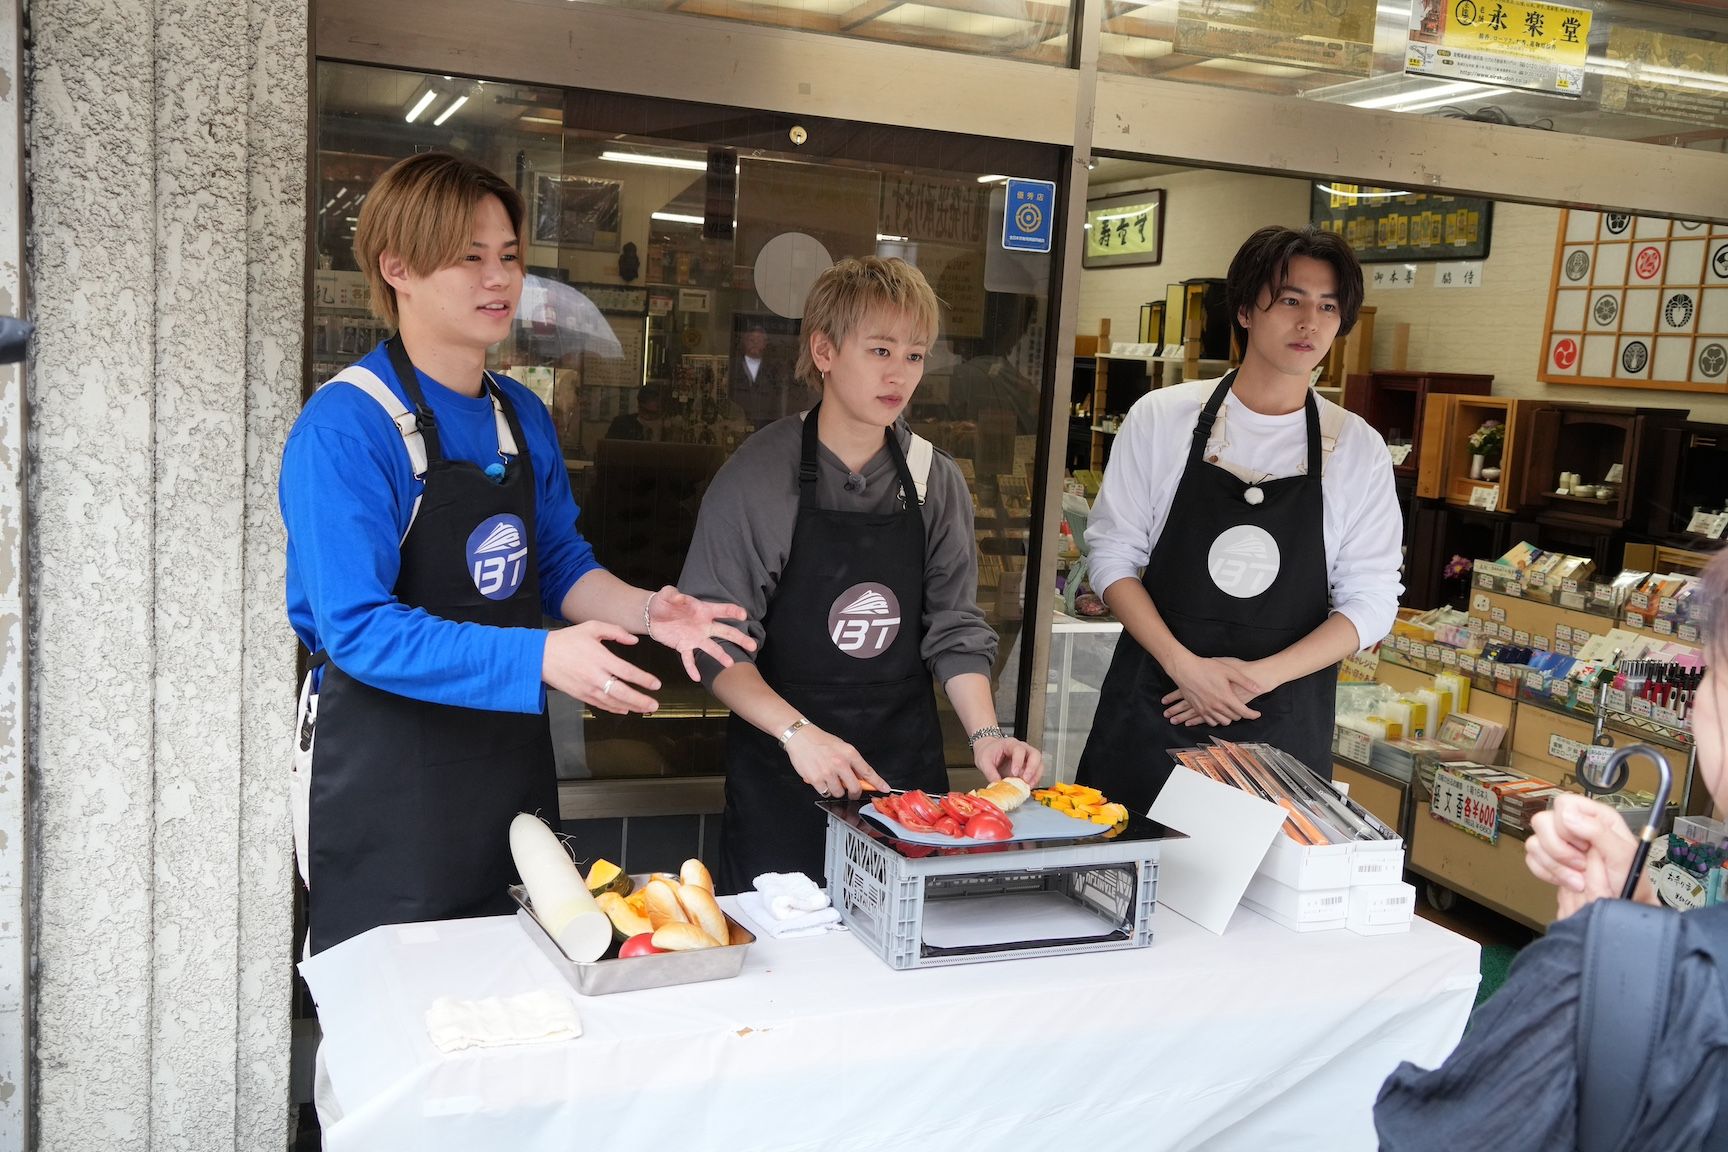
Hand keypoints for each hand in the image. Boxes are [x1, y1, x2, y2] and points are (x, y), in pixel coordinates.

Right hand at [542, 621, 661, 714]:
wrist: (540, 655)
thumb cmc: (567, 640)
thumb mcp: (592, 627)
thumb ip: (615, 631)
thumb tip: (634, 641)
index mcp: (600, 658)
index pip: (627, 671)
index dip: (643, 679)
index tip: (656, 684)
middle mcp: (595, 676)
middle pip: (622, 692)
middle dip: (640, 700)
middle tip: (654, 706)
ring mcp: (587, 688)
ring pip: (613, 701)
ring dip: (630, 707)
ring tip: (644, 710)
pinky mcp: (580, 695)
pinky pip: (600, 704)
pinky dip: (614, 708)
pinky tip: (624, 710)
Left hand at [646, 586, 757, 680]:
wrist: (651, 616)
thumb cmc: (663, 602)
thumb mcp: (666, 594)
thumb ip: (672, 594)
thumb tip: (680, 598)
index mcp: (703, 610)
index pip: (722, 610)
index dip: (733, 611)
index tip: (743, 615)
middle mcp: (703, 625)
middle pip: (725, 631)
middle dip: (739, 638)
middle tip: (752, 646)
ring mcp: (695, 637)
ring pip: (712, 647)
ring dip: (721, 655)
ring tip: (730, 664)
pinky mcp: (683, 646)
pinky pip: (689, 659)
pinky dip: (692, 668)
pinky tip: (696, 677)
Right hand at [783, 724, 888, 798]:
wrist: (800, 737)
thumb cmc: (821, 741)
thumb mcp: (842, 747)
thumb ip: (852, 762)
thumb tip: (861, 778)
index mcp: (849, 753)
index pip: (868, 771)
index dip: (878, 783)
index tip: (885, 789)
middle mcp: (840, 763)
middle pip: (855, 788)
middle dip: (854, 792)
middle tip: (851, 790)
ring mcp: (827, 772)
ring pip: (839, 792)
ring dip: (836, 790)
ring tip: (830, 779)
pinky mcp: (816, 779)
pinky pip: (825, 792)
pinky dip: (824, 789)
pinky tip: (821, 779)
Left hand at [973, 736, 1042, 784]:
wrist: (988, 749)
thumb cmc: (988, 751)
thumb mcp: (984, 761)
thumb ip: (990, 773)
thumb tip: (998, 785)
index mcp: (1010, 744)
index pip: (1019, 750)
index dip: (1018, 762)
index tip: (1014, 773)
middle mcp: (1022, 748)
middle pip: (1035, 754)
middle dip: (1032, 768)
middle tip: (1026, 779)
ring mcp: (1027, 756)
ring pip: (1039, 763)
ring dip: (1036, 775)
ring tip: (1028, 785)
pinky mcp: (1028, 766)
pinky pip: (1036, 771)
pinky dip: (1034, 779)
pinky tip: (1028, 786)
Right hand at [1160, 655, 1264, 726]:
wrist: (1185, 669)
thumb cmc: (1206, 667)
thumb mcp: (1228, 671)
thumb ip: (1245, 681)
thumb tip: (1258, 688)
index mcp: (1226, 697)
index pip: (1243, 712)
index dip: (1252, 714)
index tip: (1257, 714)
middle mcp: (1216, 706)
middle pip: (1234, 717)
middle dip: (1241, 714)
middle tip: (1242, 708)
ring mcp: (1206, 709)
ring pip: (1223, 722)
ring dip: (1229, 718)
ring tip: (1231, 711)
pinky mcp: (1198, 709)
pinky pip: (1210, 722)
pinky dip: (1217, 720)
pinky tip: (1218, 714)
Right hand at [1526, 793, 1648, 916]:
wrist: (1618, 907)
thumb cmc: (1629, 884)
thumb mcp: (1623, 856)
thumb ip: (1598, 831)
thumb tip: (1568, 816)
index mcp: (1595, 818)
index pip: (1564, 804)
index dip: (1568, 825)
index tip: (1584, 846)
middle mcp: (1575, 828)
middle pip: (1543, 821)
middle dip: (1559, 849)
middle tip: (1580, 863)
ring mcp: (1560, 845)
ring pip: (1534, 842)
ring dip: (1555, 865)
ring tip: (1577, 877)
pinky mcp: (1549, 861)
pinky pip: (1531, 860)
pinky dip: (1547, 873)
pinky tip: (1566, 880)